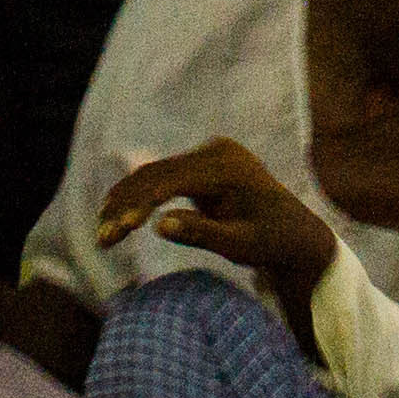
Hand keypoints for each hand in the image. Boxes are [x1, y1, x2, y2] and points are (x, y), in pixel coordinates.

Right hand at [94, 135, 342, 310]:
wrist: (296, 234)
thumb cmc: (272, 243)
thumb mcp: (239, 245)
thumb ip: (201, 233)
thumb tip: (158, 224)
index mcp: (228, 166)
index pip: (174, 181)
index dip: (143, 205)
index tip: (121, 230)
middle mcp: (217, 151)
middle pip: (159, 174)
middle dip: (127, 206)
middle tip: (102, 237)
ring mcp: (209, 155)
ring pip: (155, 174)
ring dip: (127, 201)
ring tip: (103, 231)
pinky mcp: (202, 166)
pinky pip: (163, 177)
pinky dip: (140, 196)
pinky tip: (116, 212)